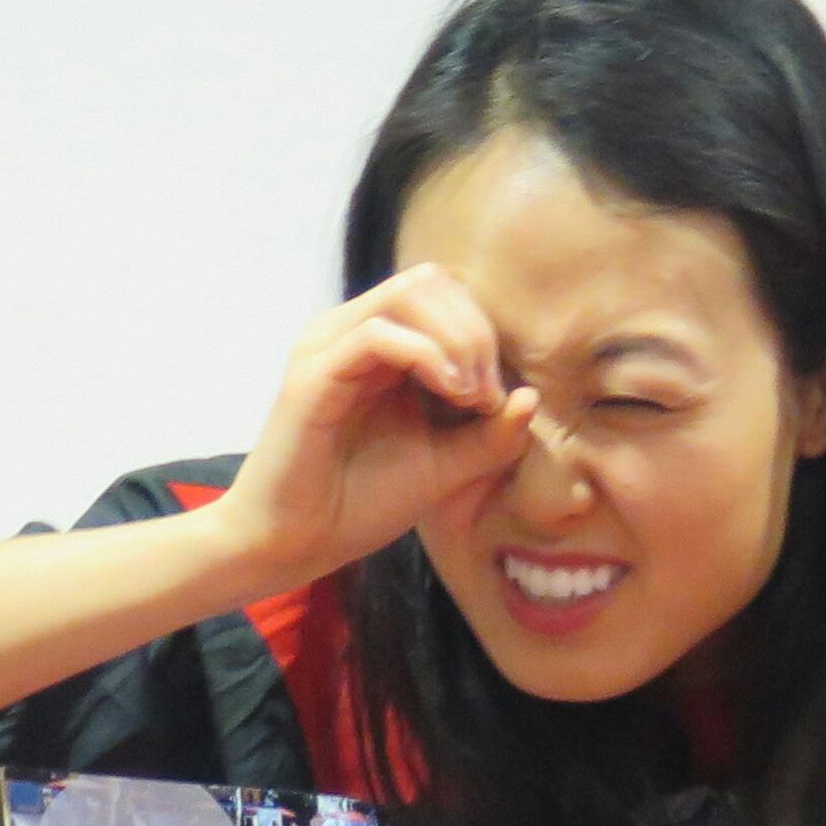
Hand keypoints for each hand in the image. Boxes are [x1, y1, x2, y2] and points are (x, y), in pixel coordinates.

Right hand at [214, 267, 540, 591]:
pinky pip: (379, 334)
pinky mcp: (314, 372)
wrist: (295, 544)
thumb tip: (531, 396)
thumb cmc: (359, 505)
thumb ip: (488, 436)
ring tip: (469, 394)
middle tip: (486, 395)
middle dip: (475, 331)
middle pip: (430, 281)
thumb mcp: (443, 468)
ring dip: (457, 338)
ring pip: (408, 294)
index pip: (443, 295)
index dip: (482, 334)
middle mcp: (351, 332)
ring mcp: (329, 346)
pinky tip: (449, 393)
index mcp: (380, 346)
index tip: (495, 400)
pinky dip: (427, 356)